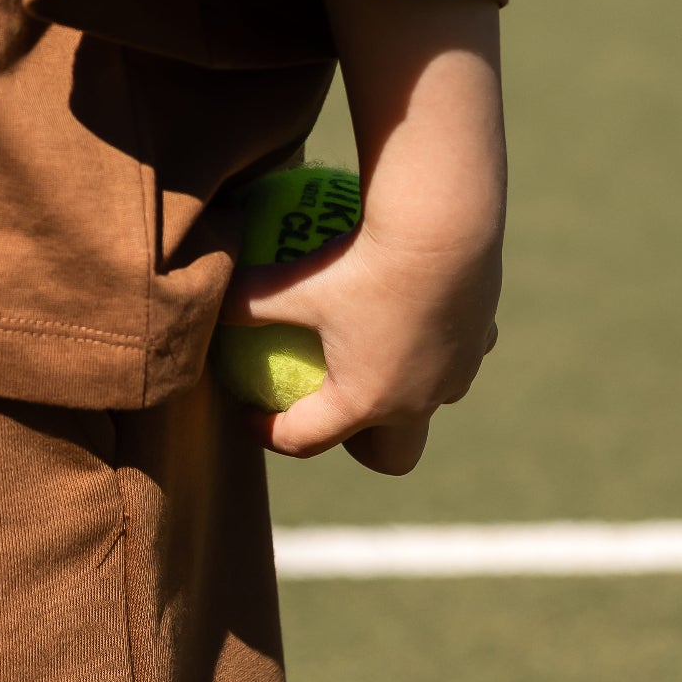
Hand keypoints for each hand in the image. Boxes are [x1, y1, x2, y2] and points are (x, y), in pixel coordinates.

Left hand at [220, 0, 505, 476]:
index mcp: (363, 401)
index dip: (270, 434)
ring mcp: (456, 375)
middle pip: (390, 456)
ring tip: (378, 354)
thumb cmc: (358, 258)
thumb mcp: (290, 283)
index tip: (249, 418)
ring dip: (405, 391)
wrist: (445, 225)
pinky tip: (422, 307)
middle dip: (361, 445)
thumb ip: (244, 301)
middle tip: (330, 411)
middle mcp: (416, 401)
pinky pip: (459, 355)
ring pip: (429, 402)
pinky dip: (438, 343)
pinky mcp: (483, 340)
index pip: (307, 439)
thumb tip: (197, 301)